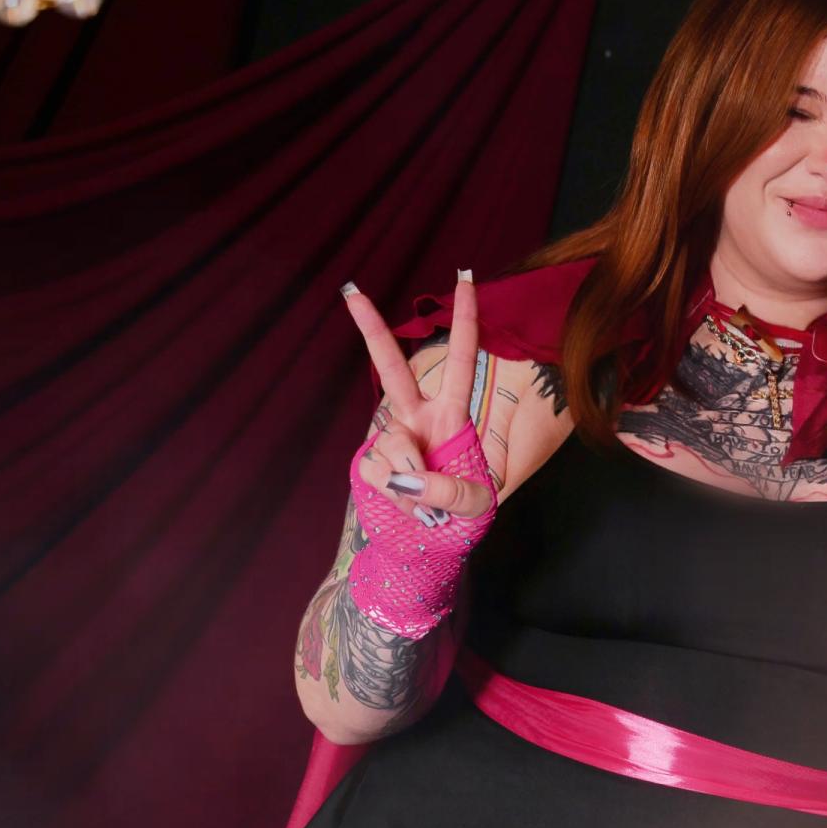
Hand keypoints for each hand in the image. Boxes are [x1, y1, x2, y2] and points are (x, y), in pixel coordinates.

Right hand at [342, 269, 492, 521]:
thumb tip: (408, 476)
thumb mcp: (475, 505)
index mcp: (451, 414)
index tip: (465, 279)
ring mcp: (390, 440)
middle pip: (392, 367)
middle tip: (351, 291)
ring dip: (412, 481)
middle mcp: (416, 418)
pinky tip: (407, 507)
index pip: (461, 360)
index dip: (465, 321)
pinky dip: (398, 497)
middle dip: (372, 330)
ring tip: (427, 506)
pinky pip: (379, 473)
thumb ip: (451, 489)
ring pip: (392, 444)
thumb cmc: (460, 520)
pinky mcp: (368, 465)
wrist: (426, 548)